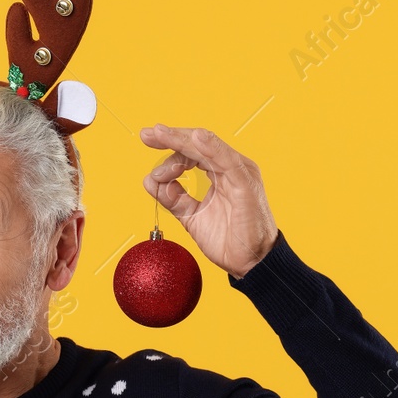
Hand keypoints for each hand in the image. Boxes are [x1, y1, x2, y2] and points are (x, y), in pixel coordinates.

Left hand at [139, 124, 277, 278]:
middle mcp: (231, 168)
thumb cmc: (229, 239)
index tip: (147, 144)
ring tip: (160, 134)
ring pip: (209, 148)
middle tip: (147, 133)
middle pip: (199, 144)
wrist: (250, 263)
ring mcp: (240, 174)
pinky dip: (211, 149)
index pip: (193, 151)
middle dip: (171, 137)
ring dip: (182, 140)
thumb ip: (173, 197)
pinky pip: (228, 162)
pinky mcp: (246, 184)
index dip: (169, 146)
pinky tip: (195, 139)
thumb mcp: (191, 215)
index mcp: (221, 173)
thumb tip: (150, 181)